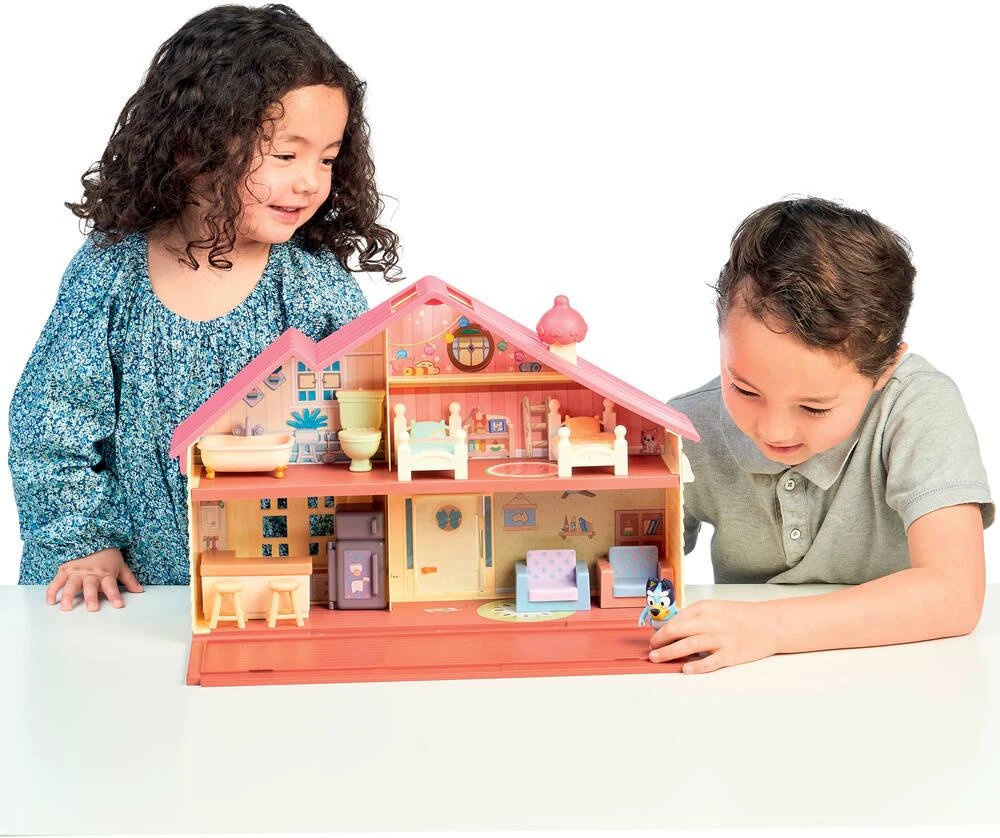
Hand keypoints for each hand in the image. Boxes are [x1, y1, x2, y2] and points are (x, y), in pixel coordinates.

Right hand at [46, 548, 143, 611]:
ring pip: (71, 584)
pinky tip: (51, 601)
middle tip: (92, 608)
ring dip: (68, 596)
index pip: (111, 585)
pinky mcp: (65, 570)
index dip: (115, 595)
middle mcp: (90, 573)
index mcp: (105, 573)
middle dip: (91, 597)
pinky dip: (52, 591)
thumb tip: (140, 591)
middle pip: (90, 586)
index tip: (119, 605)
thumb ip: (129, 580)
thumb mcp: (121, 565)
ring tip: (66, 607)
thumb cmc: (107, 555)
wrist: (91, 537)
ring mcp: (76, 572)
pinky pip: (56, 581)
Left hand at [648, 599, 777, 673]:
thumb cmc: (741, 616)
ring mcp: (721, 638)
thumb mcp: (715, 608)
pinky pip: (710, 661)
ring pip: (689, 645)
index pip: (676, 620)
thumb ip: (695, 617)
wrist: (770, 623)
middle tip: (650, 650)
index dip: (661, 630)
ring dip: (669, 653)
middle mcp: (711, 621)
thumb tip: (672, 629)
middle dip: (659, 641)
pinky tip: (685, 669)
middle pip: (677, 631)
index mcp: (705, 608)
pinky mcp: (731, 654)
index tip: (653, 638)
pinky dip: (697, 665)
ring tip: (657, 658)